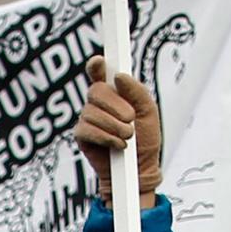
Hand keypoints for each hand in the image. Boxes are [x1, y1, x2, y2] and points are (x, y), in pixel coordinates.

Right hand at [75, 55, 162, 202]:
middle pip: (95, 91)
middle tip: (130, 119)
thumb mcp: (149, 111)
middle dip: (115, 106)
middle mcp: (97, 103)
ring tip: (127, 136)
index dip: (96, 65)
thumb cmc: (145, 139)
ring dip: (113, 125)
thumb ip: (137, 91)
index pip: (99, 72)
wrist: (140, 169)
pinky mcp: (81, 136)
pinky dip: (105, 137)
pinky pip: (87, 130)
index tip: (99, 62)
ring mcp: (87, 119)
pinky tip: (117, 144)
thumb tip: (118, 77)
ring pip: (92, 112)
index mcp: (113, 92)